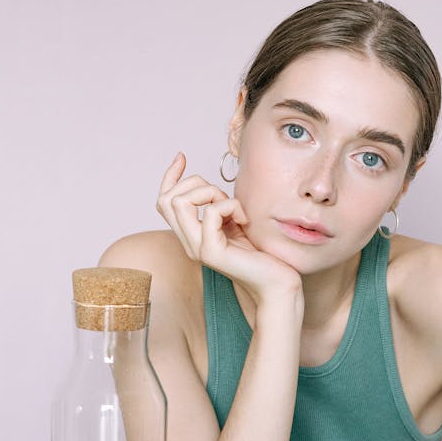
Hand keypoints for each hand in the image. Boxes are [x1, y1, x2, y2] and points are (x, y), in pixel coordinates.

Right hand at [156, 152, 300, 302]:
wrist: (277, 283)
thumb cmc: (261, 253)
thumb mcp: (234, 221)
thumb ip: (218, 207)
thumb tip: (207, 184)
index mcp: (191, 235)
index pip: (164, 201)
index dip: (170, 176)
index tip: (181, 157)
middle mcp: (188, 243)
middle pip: (167, 199)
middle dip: (195, 183)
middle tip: (223, 194)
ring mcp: (197, 248)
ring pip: (181, 202)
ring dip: (211, 193)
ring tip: (234, 208)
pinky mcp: (211, 252)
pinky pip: (211, 212)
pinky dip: (230, 205)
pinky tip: (245, 219)